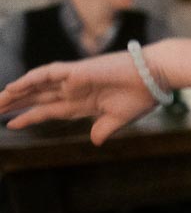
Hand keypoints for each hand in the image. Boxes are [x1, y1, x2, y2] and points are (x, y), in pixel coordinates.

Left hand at [0, 53, 156, 144]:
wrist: (154, 77)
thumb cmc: (142, 96)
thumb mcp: (120, 119)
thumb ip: (104, 129)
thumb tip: (95, 141)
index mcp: (83, 104)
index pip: (48, 111)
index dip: (29, 117)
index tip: (10, 124)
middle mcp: (73, 91)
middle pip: (36, 98)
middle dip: (15, 105)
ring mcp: (73, 80)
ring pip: (36, 86)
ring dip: (15, 93)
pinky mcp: (77, 70)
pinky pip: (46, 73)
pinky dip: (29, 80)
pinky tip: (13, 87)